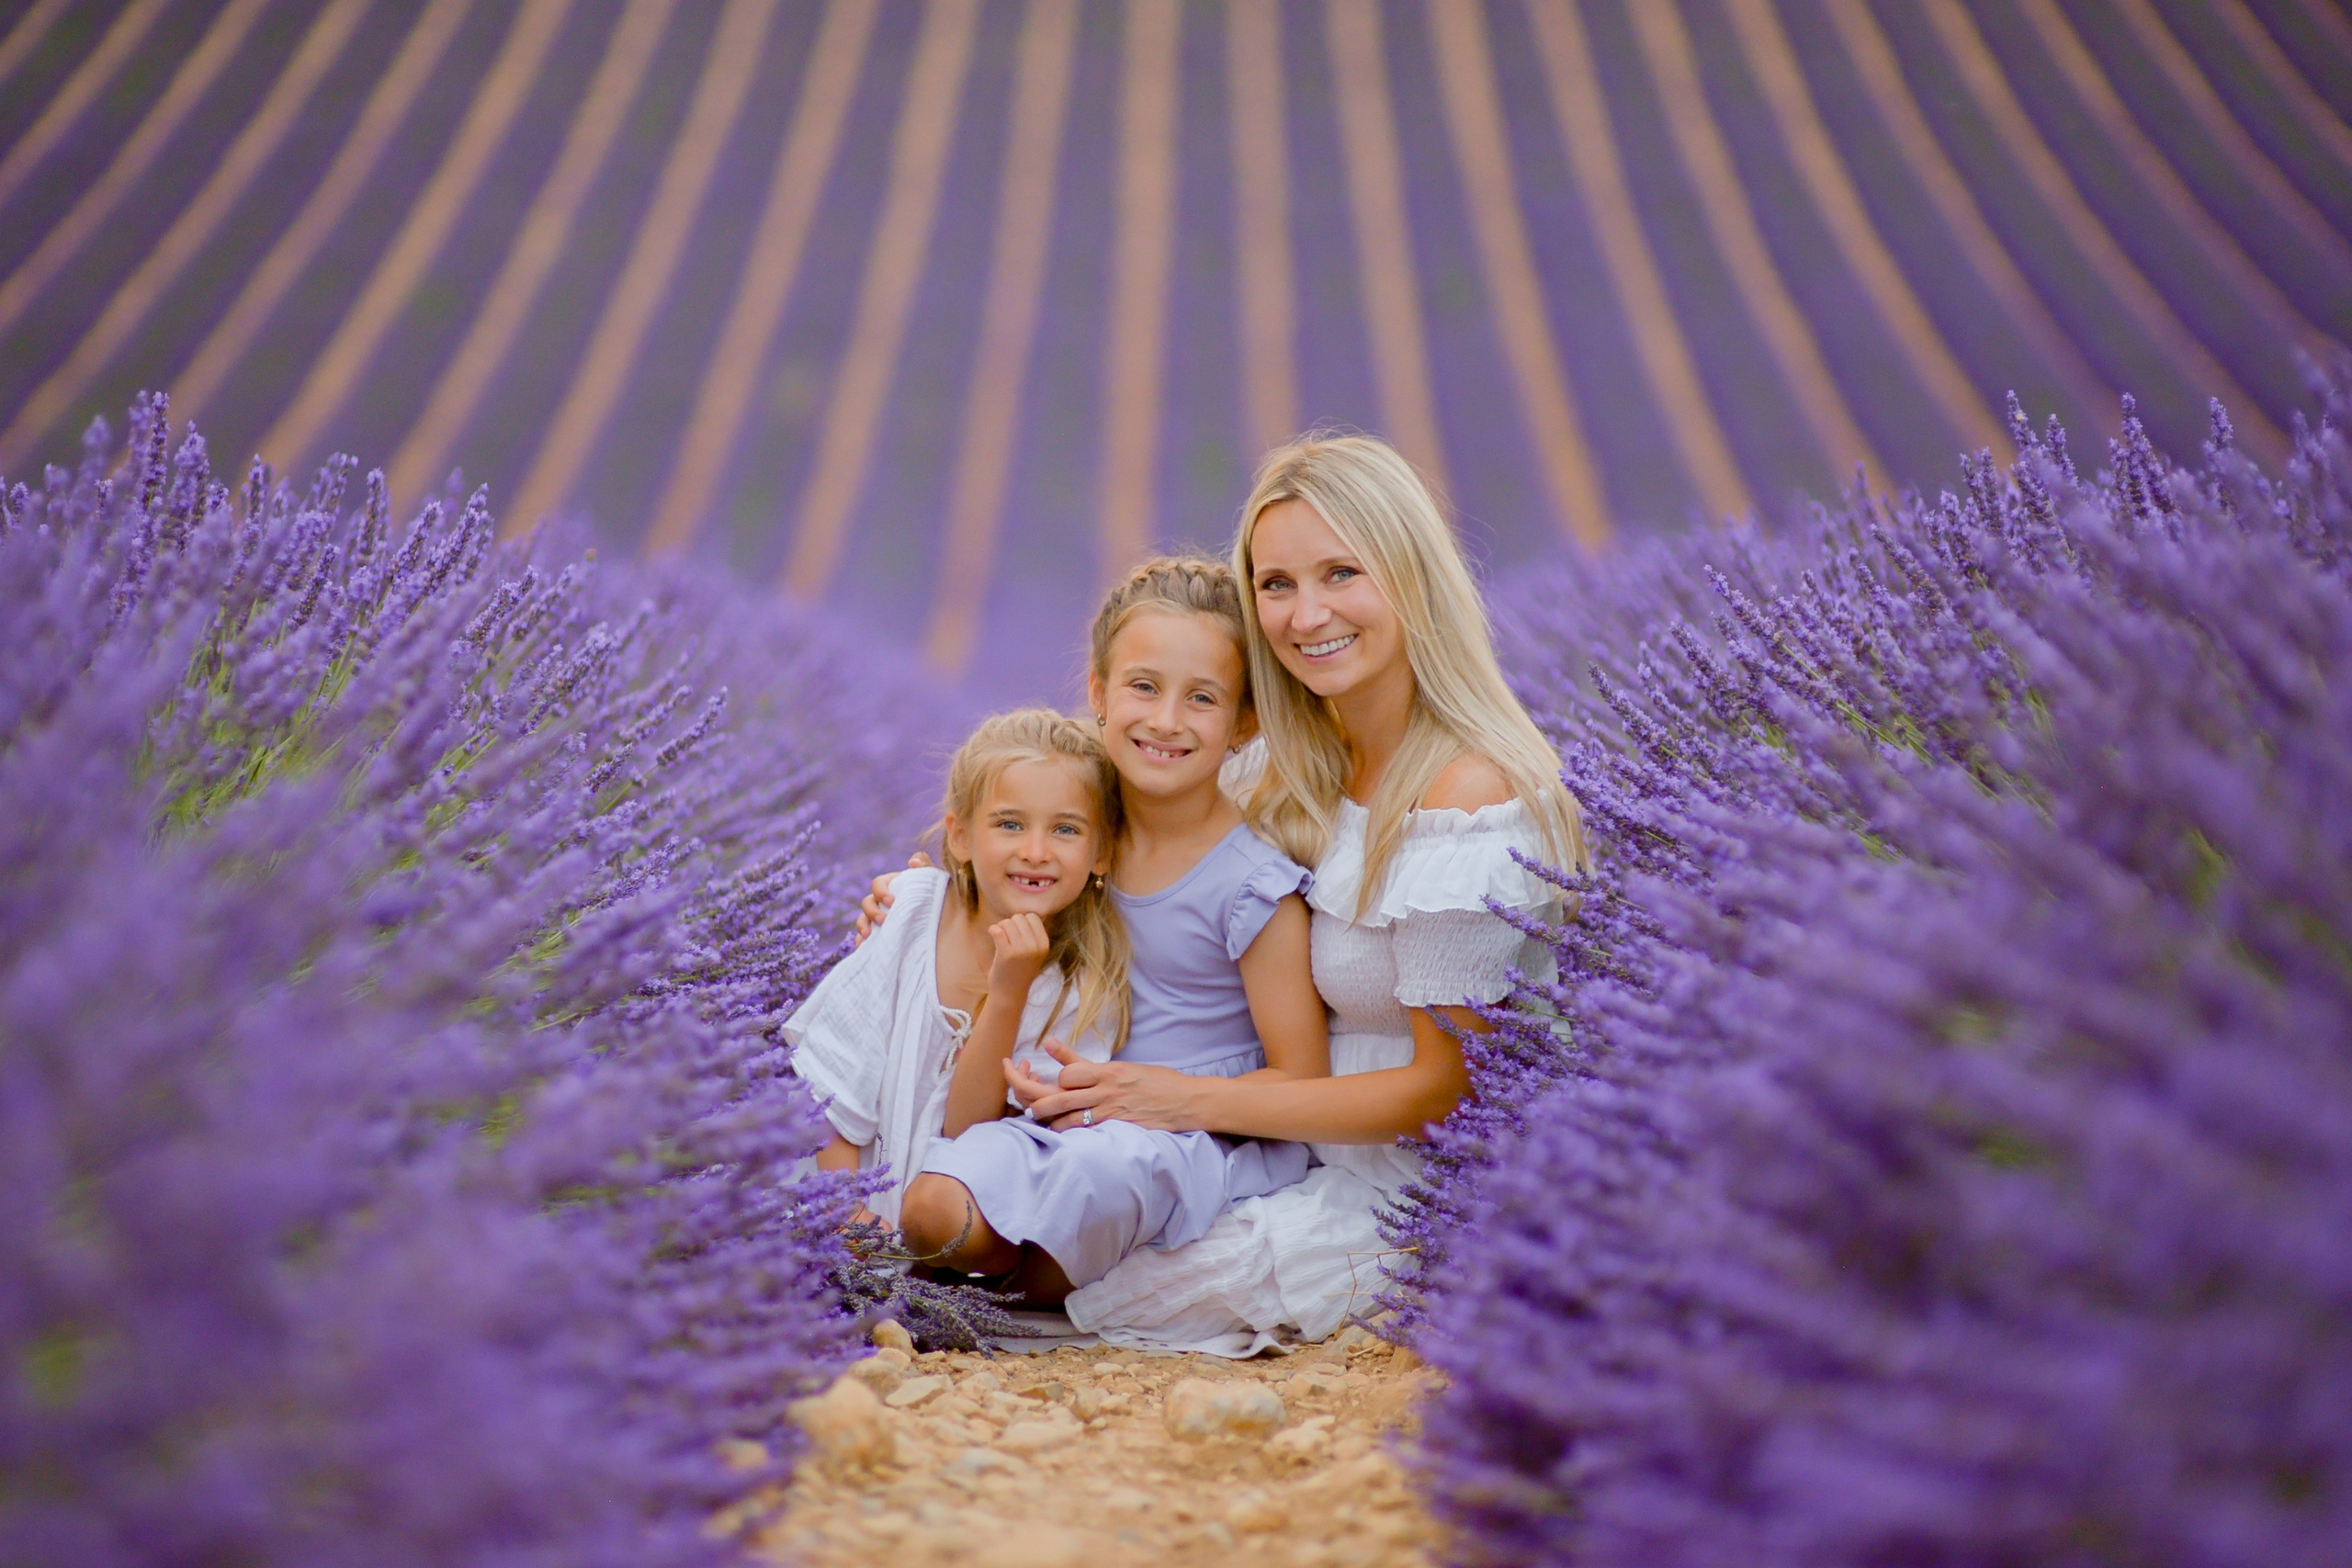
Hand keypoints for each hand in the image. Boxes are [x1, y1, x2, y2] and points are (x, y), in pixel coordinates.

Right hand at [853, 852, 930, 943]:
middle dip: (872, 911)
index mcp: (892, 886)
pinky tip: (862, 946)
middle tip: (883, 920)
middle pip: (867, 902)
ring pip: (863, 920)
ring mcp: (880, 918)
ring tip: (868, 936)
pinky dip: (861, 942)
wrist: (946, 924)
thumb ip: (926, 866)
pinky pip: (864, 938)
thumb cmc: (939, 898)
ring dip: (863, 926)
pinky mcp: (880, 935)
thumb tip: (912, 862)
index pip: (878, 883)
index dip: (881, 891)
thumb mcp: (935, 881)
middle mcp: (882, 902)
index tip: (891, 901)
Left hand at [986, 912, 1050, 992]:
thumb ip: (1032, 935)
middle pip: (1019, 918)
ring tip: (1000, 939)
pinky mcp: (1006, 954)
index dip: (1022, 922)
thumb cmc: (1020, 970)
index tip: (1016, 933)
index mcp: (1044, 944)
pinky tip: (992, 935)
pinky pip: (997, 930)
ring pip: (1007, 922)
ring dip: (1001, 927)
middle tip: (1006, 937)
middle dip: (1010, 924)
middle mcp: (1035, 946)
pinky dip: (992, 929)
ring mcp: (1021, 950)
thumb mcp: (1034, 952)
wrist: (1010, 993)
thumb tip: (1023, 914)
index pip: (1033, 917)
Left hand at [1022, 1041, 1210, 1132]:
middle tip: (1027, 1106)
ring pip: (1069, 1119)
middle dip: (1038, 1102)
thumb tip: (1048, 1042)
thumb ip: (1082, 1059)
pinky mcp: (1119, 1128)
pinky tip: (1065, 1133)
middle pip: (1061, 1097)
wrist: (1186, 1101)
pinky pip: (1087, 1132)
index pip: (1068, 1074)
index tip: (1053, 1082)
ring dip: (1050, 1122)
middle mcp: (1107, 1090)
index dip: (1056, 1079)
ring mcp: (1112, 1112)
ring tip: (1040, 1121)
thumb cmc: (1155, 1081)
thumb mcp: (1120, 1066)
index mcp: (1108, 1071)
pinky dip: (1071, 1133)